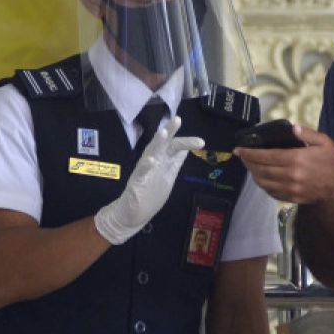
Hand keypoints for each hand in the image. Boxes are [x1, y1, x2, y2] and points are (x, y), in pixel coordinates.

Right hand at [94, 115, 203, 244]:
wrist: (132, 214)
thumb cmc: (150, 194)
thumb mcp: (167, 176)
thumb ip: (175, 162)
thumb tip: (186, 149)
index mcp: (162, 161)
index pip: (175, 147)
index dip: (187, 142)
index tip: (201, 142)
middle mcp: (153, 162)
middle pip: (162, 144)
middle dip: (170, 131)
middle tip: (177, 119)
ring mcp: (144, 171)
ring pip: (150, 153)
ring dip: (156, 143)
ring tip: (163, 132)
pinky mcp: (136, 183)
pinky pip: (140, 173)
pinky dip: (145, 166)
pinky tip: (150, 161)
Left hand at [235, 124, 333, 203]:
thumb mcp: (323, 141)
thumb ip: (305, 133)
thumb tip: (292, 127)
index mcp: (295, 159)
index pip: (265, 157)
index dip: (249, 154)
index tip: (239, 150)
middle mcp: (290, 176)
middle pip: (261, 171)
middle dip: (249, 164)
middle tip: (243, 157)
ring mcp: (292, 189)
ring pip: (264, 184)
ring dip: (254, 176)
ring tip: (251, 168)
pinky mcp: (295, 198)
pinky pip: (274, 194)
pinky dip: (264, 187)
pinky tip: (263, 180)